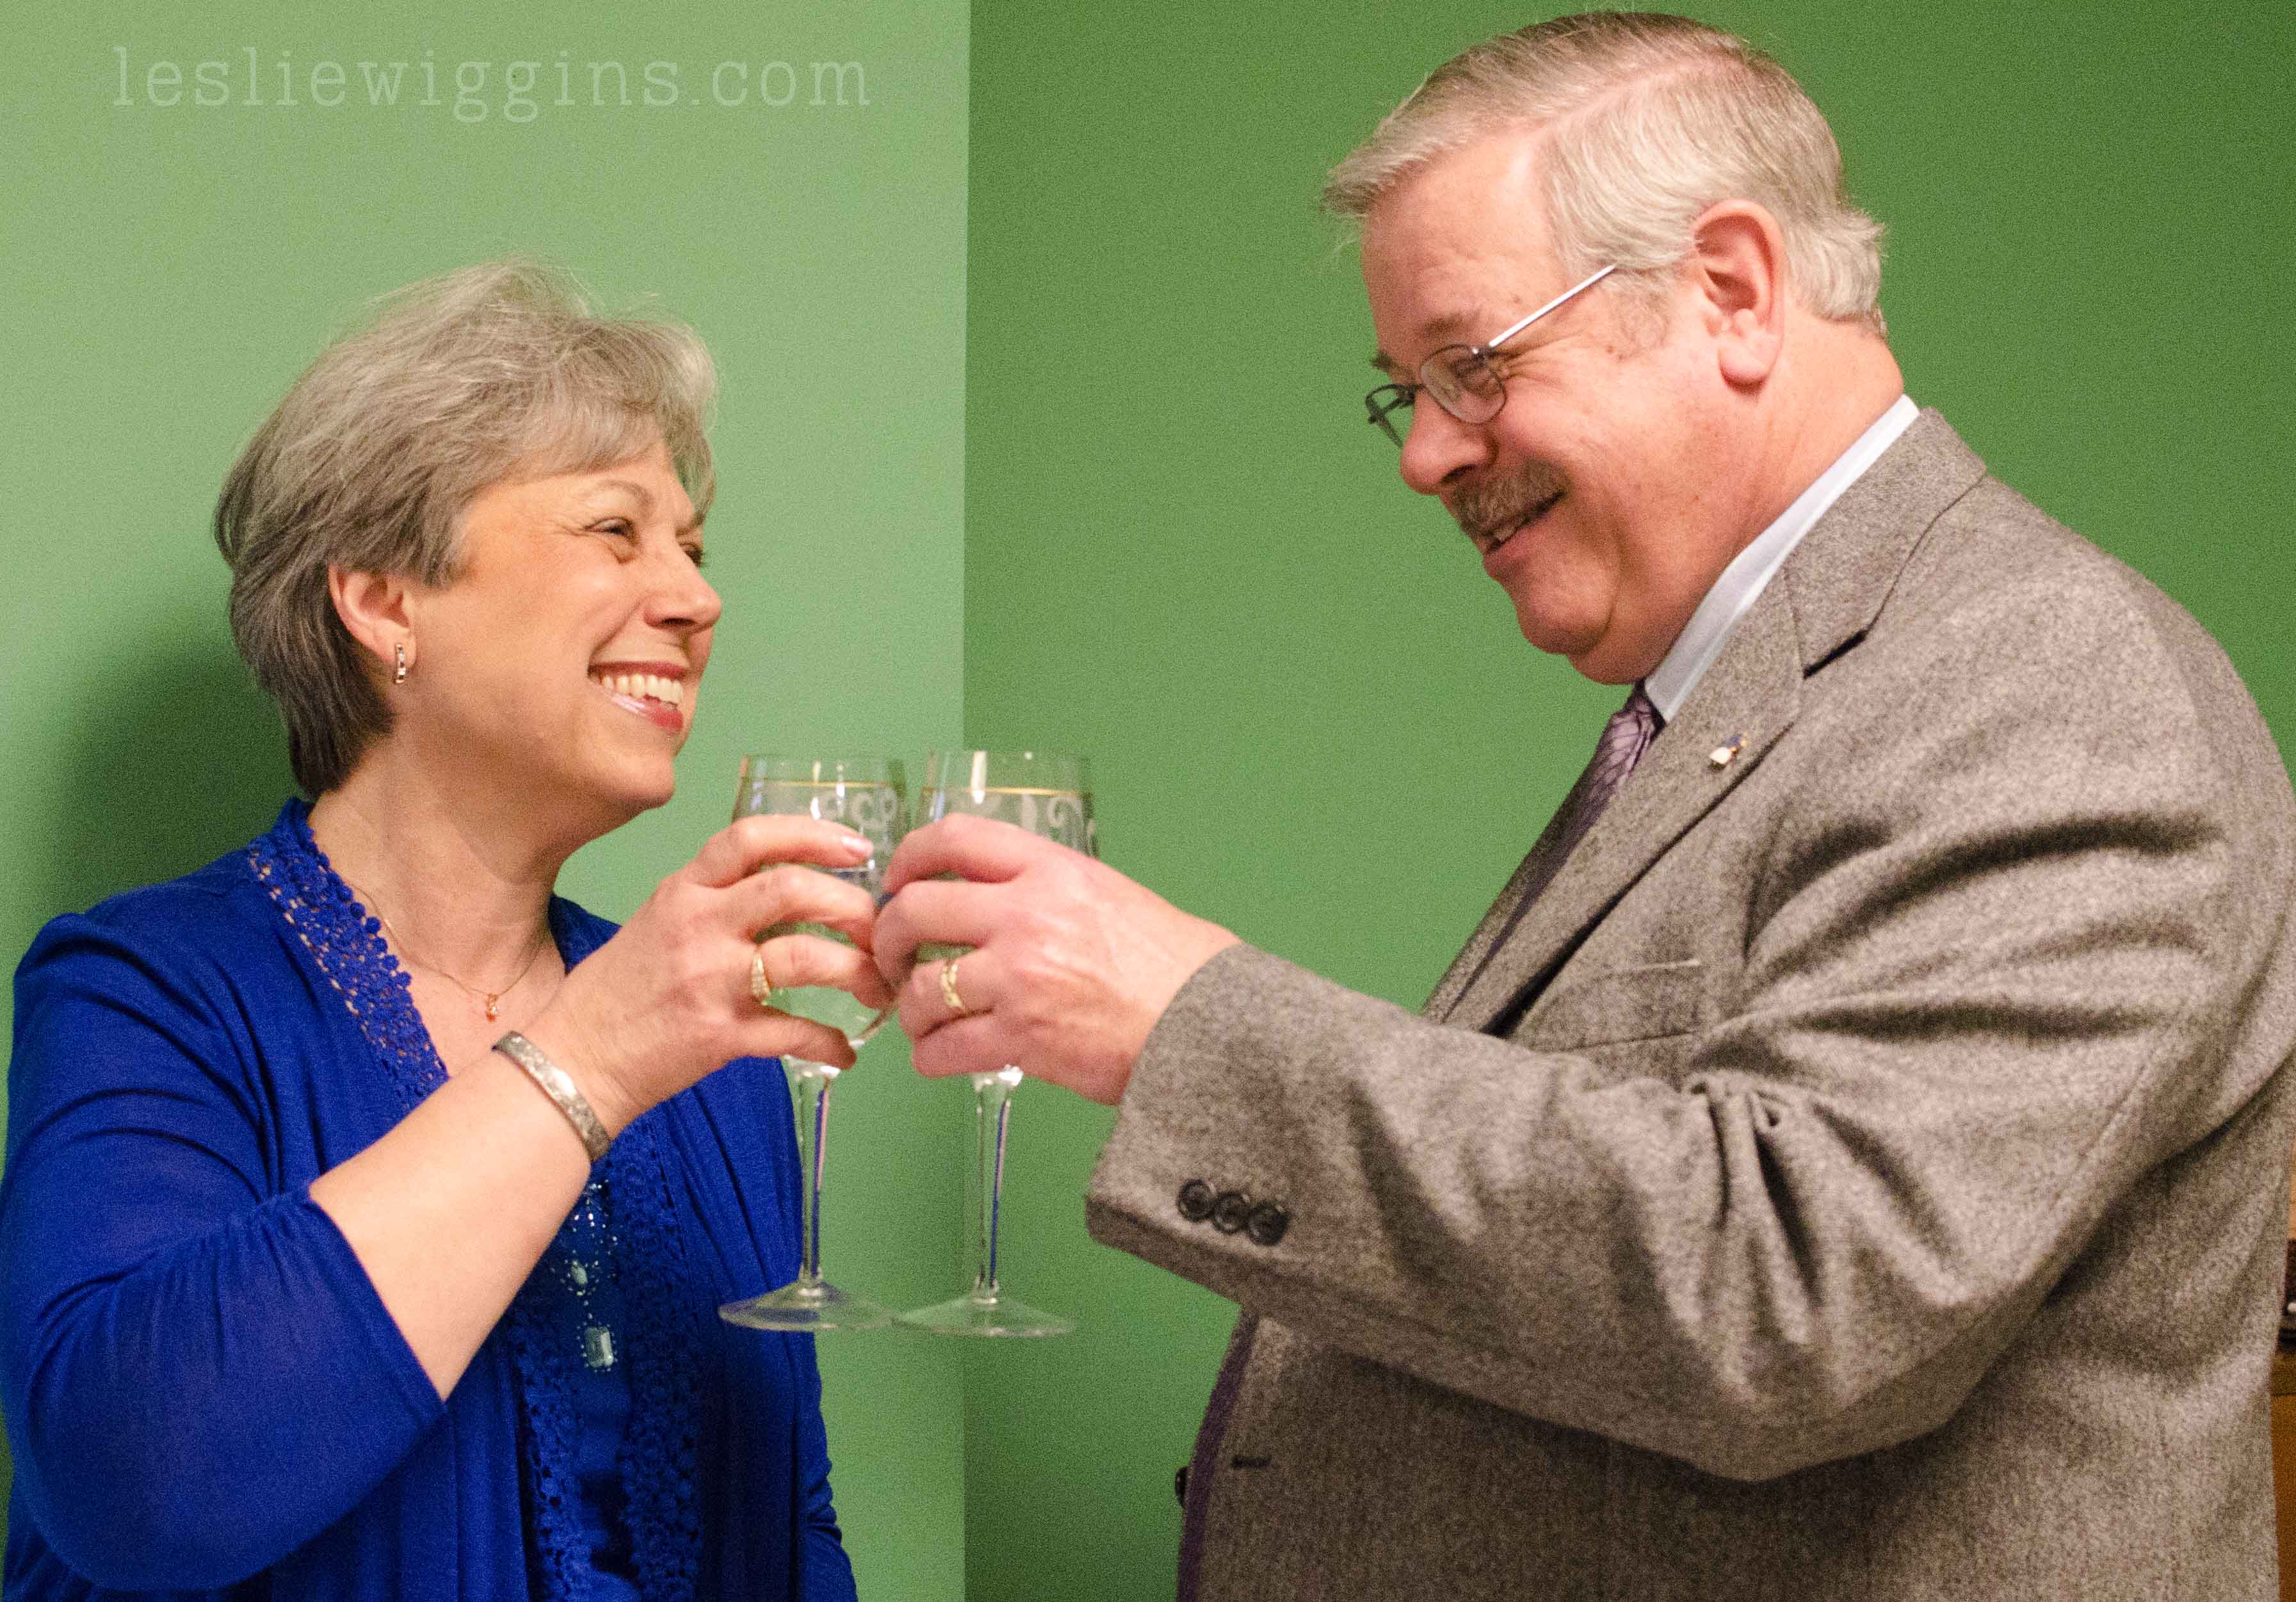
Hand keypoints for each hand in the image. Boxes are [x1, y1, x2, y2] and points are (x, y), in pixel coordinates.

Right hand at [523, 815, 895, 1131]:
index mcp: (684, 890)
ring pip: (805, 957)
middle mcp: (698, 925)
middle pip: (793, 890)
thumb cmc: (618, 992)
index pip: (751, 837)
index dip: (814, 834)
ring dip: (857, 970)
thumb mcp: (657, 921)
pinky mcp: (720, 1035)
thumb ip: (715, 899)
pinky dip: (831, 1043)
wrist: (572, 1061)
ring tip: (879, 987)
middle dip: (852, 906)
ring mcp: (710, 980)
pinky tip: (846, 1052)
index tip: (859, 847)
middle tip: (882, 928)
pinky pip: (794, 1032)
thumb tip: (791, 886)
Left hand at [874, 815, 1238, 1103]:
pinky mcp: (1021, 1037)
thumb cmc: (1173, 967)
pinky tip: (941, 1057)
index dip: (908, 859)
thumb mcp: (1111, 895)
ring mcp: (1019, 976)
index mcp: (1051, 869)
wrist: (1211, 1025)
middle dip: (888, 939)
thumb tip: (994, 898)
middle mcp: (1026, 914)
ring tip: (924, 1021)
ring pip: (919, 987)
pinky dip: (929, 1057)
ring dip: (910, 1009)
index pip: (953, 838)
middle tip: (893, 959)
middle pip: (915, 910)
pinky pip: (941, 1048)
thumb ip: (1048, 889)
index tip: (897, 883)